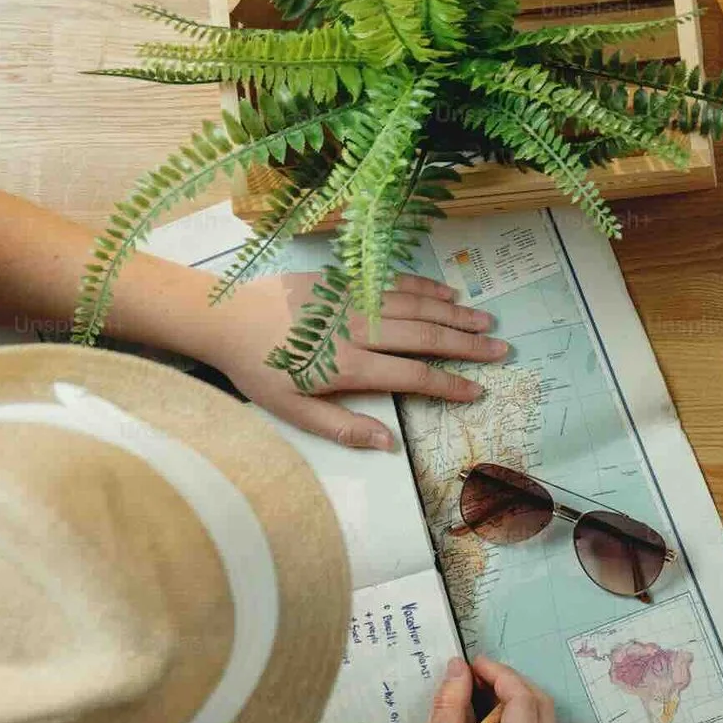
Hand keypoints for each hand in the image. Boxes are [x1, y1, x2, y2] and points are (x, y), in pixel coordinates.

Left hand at [207, 272, 507, 450]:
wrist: (223, 317)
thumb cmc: (257, 369)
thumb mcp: (293, 411)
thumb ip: (344, 427)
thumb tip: (389, 443)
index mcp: (349, 366)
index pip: (413, 376)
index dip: (449, 384)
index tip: (477, 390)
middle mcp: (358, 328)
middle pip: (424, 336)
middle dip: (466, 345)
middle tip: (500, 350)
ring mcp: (352, 299)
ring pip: (414, 305)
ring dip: (454, 314)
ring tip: (485, 322)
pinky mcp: (343, 279)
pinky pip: (391, 282)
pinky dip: (423, 286)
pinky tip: (447, 292)